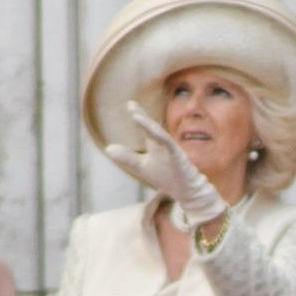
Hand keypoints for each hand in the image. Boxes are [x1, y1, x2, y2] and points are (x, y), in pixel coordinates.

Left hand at [103, 101, 227, 227]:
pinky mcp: (178, 156)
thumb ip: (127, 157)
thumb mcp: (142, 167)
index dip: (139, 116)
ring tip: (136, 115)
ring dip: (148, 124)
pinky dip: (160, 136)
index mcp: (155, 145)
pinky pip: (169, 143)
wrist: (187, 191)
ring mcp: (172, 149)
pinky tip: (151, 130)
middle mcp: (163, 144)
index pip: (145, 128)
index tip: (130, 104)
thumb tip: (107, 148)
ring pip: (159, 134)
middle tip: (131, 104)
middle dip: (142, 116)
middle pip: (151, 127)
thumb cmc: (167, 178)